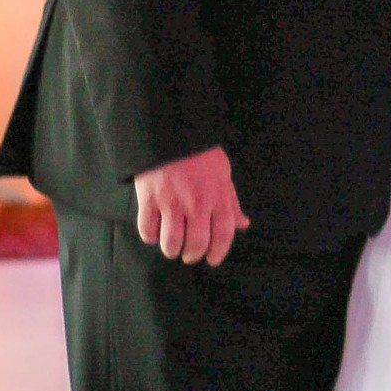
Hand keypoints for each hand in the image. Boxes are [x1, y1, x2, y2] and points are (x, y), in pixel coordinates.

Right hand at [134, 148, 249, 265]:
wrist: (172, 130)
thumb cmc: (201, 154)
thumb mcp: (223, 175)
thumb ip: (231, 203)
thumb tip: (243, 225)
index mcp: (218, 196)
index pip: (223, 234)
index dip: (218, 252)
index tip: (212, 260)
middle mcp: (196, 202)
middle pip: (197, 243)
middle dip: (192, 255)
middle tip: (189, 254)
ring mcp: (171, 201)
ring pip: (171, 242)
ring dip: (171, 250)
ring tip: (171, 247)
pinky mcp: (149, 197)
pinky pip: (147, 229)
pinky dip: (150, 237)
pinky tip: (154, 232)